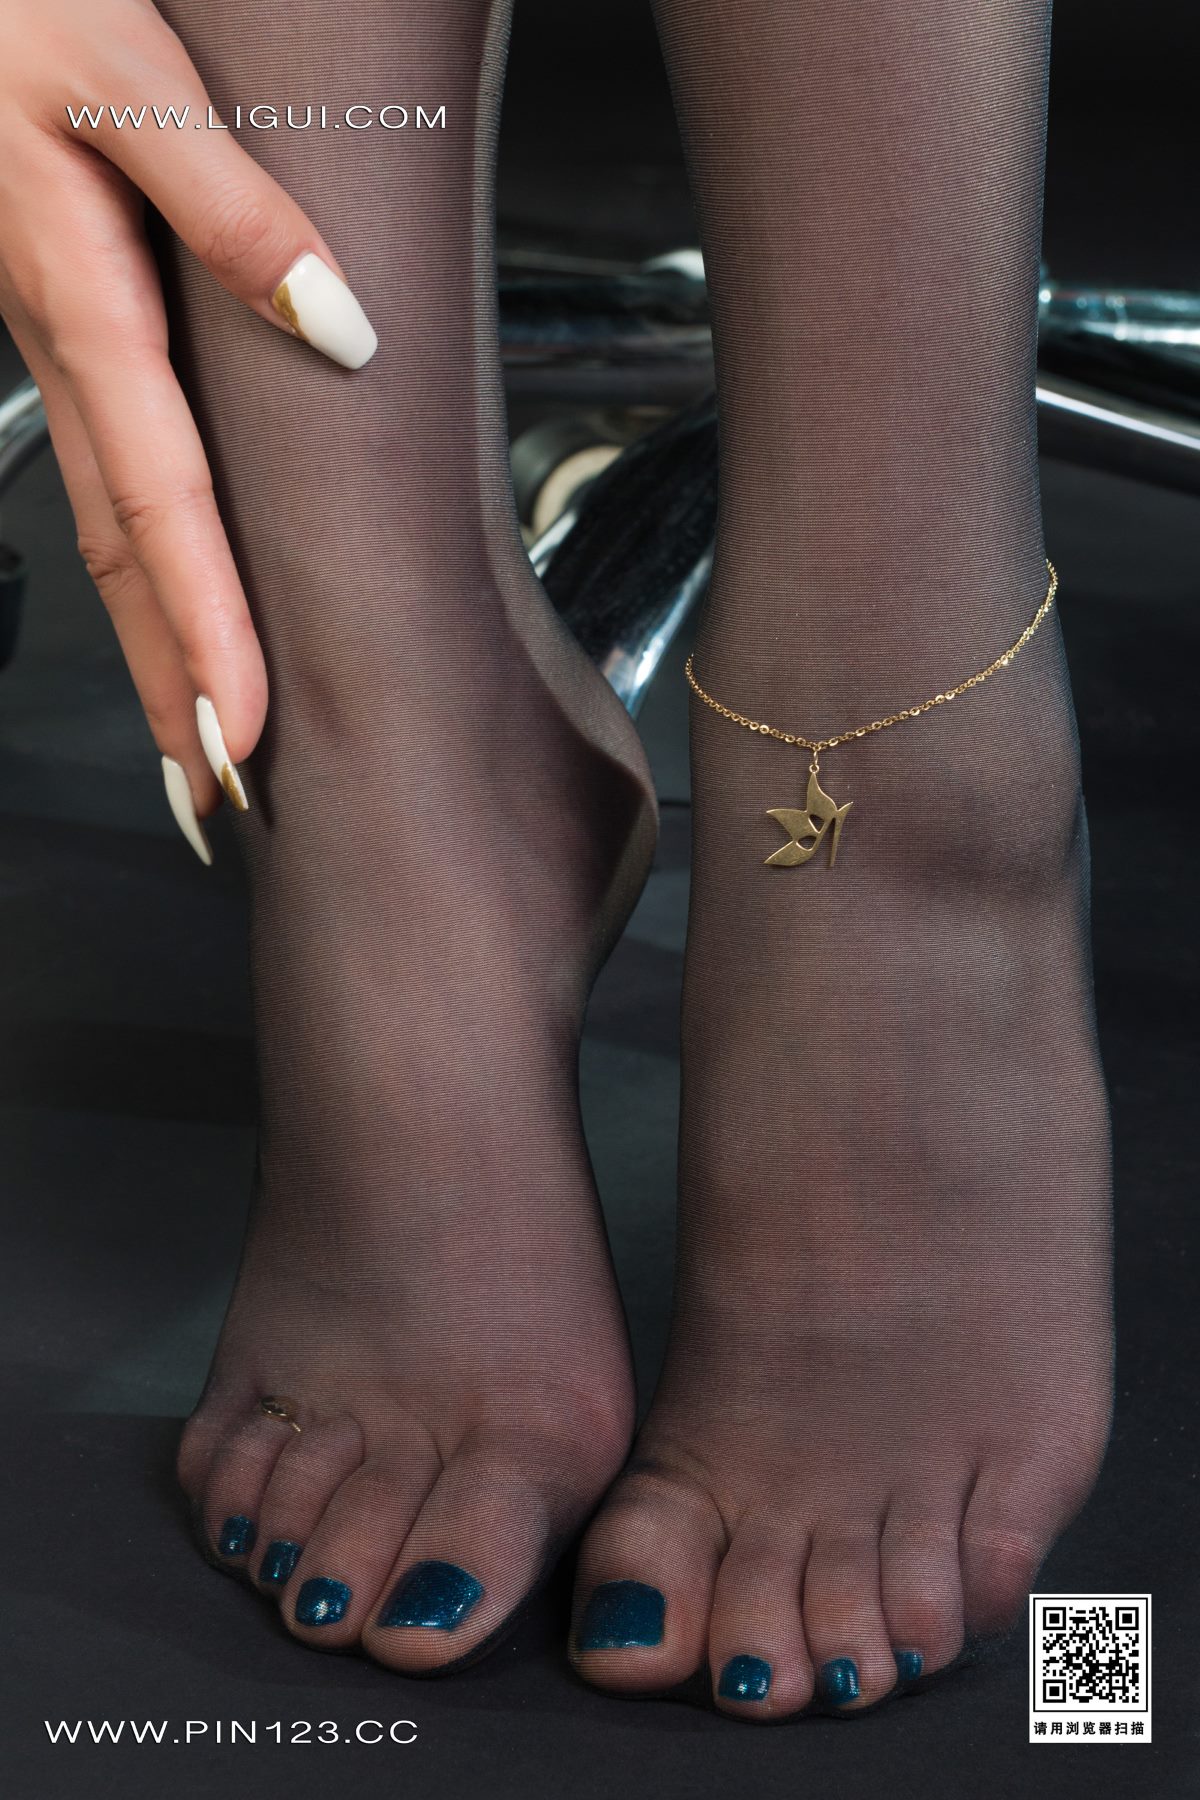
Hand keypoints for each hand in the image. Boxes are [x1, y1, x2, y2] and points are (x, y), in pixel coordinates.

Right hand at [0, 0, 377, 859]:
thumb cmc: (25, 8)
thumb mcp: (134, 77)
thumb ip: (230, 207)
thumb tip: (335, 330)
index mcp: (86, 305)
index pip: (160, 504)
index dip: (202, 627)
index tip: (242, 733)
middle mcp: (65, 349)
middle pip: (123, 555)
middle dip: (169, 683)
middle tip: (217, 800)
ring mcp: (55, 346)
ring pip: (107, 528)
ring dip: (151, 643)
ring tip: (199, 746)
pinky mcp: (61, 324)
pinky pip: (105, 472)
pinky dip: (138, 563)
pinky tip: (165, 604)